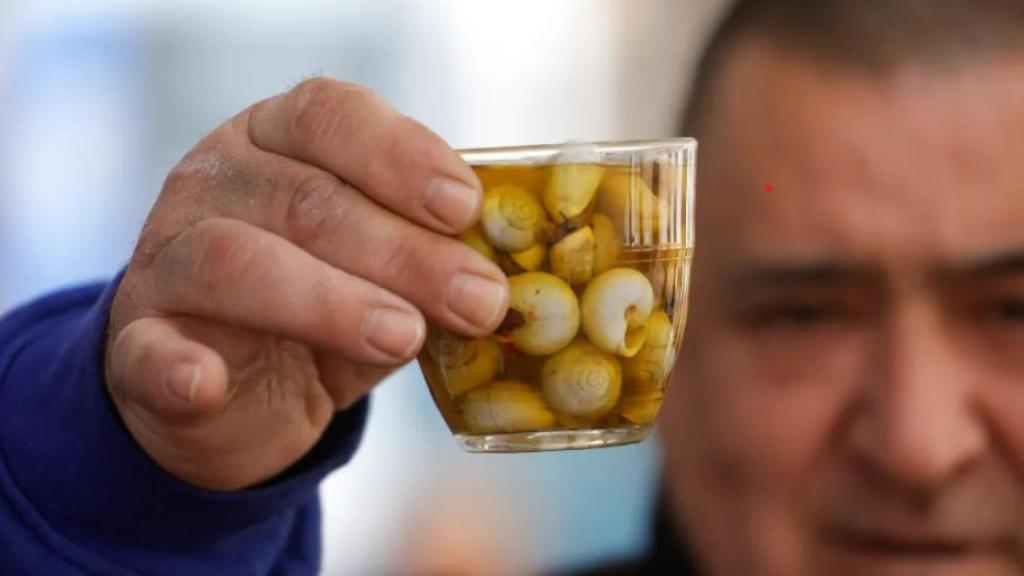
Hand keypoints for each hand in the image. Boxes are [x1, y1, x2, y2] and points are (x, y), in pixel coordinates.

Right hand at [105, 79, 507, 489]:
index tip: (466, 207)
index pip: (330, 116)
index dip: (401, 155)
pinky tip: (208, 383)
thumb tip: (491, 284)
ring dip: (330, 301)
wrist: (237, 389)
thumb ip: (422, 271)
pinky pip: (147, 351)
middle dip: (405, 252)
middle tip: (479, 300)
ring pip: (235, 261)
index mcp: (276, 141)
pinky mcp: (138, 342)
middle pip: (305, 199)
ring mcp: (166, 259)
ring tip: (404, 336)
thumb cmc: (324, 308)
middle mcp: (214, 181)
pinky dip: (178, 368)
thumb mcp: (382, 278)